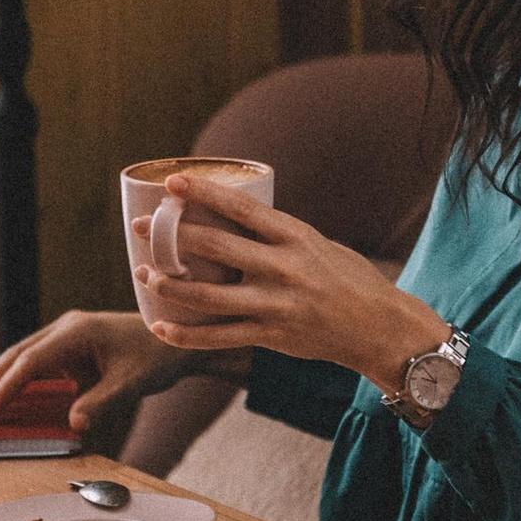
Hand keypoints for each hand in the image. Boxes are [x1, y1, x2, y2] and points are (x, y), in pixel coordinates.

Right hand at [0, 309, 239, 437]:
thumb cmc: (157, 357)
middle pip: (17, 356)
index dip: (6, 387)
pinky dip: (9, 370)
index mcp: (76, 332)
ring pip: (20, 356)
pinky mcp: (70, 344)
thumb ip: (101, 402)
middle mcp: (66, 328)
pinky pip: (33, 359)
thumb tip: (74, 424)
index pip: (30, 362)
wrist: (178, 338)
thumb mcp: (131, 383)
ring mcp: (67, 334)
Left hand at [136, 174, 447, 396]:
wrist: (380, 328)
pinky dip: (185, 334)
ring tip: (144, 274)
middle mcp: (285, 268)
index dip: (204, 194)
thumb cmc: (348, 279)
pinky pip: (219, 337)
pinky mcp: (272, 337)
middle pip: (217, 249)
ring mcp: (276, 305)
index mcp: (296, 237)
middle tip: (140, 228)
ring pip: (209, 297)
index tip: (172, 182)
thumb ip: (277, 236)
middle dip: (171, 236)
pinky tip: (161, 327)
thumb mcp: (318, 244)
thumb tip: (230, 219)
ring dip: (169, 285)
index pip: (242, 208)